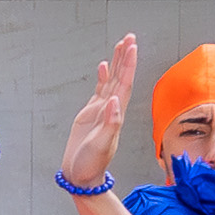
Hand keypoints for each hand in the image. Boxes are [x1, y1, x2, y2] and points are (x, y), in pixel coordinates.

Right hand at [58, 38, 138, 191]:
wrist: (82, 177)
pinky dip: (103, 77)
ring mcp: (102, 110)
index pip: (124, 84)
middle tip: (129, 37)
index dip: (128, 65)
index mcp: (116, 114)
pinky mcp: (91, 114)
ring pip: (112, 81)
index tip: (132, 47)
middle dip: (125, 57)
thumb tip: (114, 101)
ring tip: (121, 45)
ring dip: (117, 63)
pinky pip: (100, 90)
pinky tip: (104, 66)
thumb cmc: (91, 164)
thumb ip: (109, 123)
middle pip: (121, 77)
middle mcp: (112, 109)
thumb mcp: (101, 145)